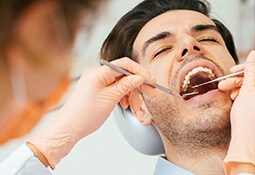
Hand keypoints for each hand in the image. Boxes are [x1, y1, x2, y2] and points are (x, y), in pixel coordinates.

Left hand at [28, 58, 155, 167]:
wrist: (69, 128)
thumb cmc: (84, 115)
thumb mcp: (110, 99)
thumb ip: (126, 85)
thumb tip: (139, 77)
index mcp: (98, 72)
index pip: (125, 65)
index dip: (141, 72)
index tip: (151, 80)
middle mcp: (97, 74)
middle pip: (124, 75)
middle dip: (138, 85)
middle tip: (151, 93)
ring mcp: (96, 82)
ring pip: (121, 84)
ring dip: (131, 95)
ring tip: (137, 108)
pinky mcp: (97, 89)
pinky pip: (114, 89)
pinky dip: (123, 97)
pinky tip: (126, 105)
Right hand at [219, 51, 254, 173]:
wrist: (246, 139)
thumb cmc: (248, 117)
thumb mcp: (248, 89)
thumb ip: (251, 70)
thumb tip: (254, 54)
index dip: (248, 67)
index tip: (234, 70)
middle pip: (254, 77)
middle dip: (237, 78)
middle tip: (224, 83)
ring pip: (249, 86)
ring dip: (235, 86)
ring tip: (224, 91)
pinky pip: (248, 95)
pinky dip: (238, 94)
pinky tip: (232, 98)